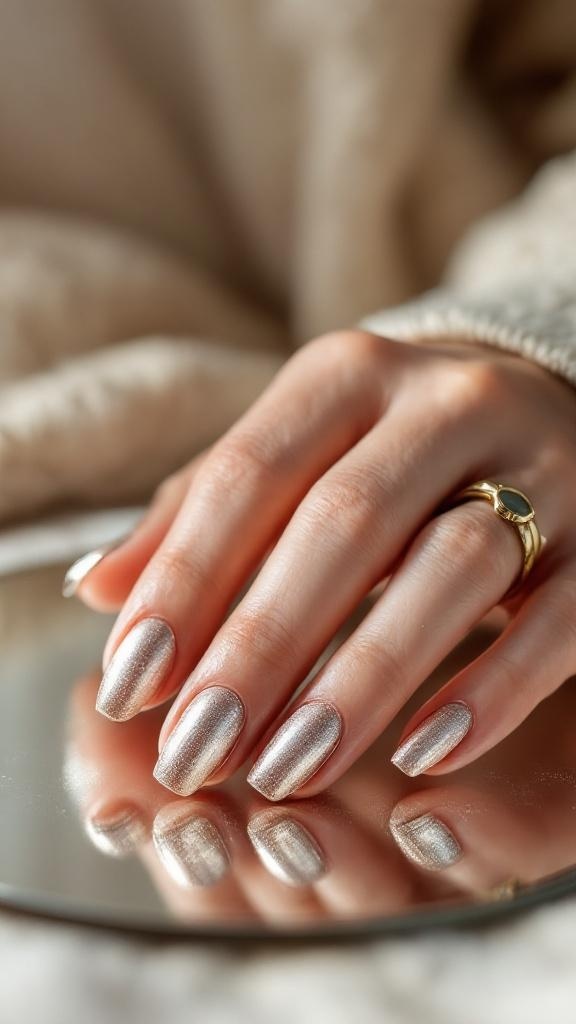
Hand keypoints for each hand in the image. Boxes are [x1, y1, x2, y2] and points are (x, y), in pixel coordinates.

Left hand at [65, 330, 575, 799]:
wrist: (548, 408)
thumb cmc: (388, 451)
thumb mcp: (294, 455)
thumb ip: (200, 514)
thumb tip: (99, 589)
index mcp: (348, 376)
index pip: (247, 474)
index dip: (182, 580)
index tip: (131, 681)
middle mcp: (446, 403)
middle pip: (340, 524)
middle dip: (260, 645)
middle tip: (196, 749)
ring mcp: (539, 465)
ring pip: (449, 569)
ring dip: (360, 676)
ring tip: (287, 767)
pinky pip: (554, 619)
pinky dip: (490, 689)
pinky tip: (422, 755)